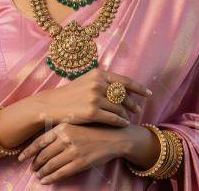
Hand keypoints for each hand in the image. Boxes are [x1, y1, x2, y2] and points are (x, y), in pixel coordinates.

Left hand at [17, 123, 125, 184]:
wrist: (114, 137)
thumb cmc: (94, 129)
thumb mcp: (76, 123)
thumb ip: (60, 130)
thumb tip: (41, 141)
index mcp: (63, 127)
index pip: (39, 141)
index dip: (28, 151)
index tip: (21, 157)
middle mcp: (66, 139)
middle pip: (43, 155)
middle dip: (35, 164)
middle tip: (31, 168)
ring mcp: (73, 152)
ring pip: (50, 165)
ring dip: (41, 172)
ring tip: (38, 175)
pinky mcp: (80, 163)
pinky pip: (60, 173)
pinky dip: (50, 178)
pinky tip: (45, 180)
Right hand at [31, 68, 151, 127]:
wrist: (51, 105)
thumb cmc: (69, 95)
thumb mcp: (85, 81)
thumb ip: (102, 82)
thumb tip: (121, 88)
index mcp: (98, 74)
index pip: (125, 81)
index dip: (138, 88)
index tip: (148, 93)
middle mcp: (98, 84)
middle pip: (124, 96)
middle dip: (133, 103)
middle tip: (138, 110)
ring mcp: (95, 98)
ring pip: (119, 108)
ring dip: (126, 114)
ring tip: (128, 118)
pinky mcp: (92, 112)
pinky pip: (113, 118)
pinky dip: (120, 122)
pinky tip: (123, 124)